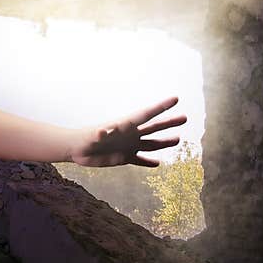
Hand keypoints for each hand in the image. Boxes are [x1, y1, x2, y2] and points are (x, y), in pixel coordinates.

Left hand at [70, 96, 186, 167]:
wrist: (77, 150)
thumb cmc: (84, 139)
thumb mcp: (92, 136)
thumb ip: (100, 133)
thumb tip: (103, 131)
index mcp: (125, 125)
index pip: (147, 114)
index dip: (161, 107)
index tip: (175, 98)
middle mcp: (130, 134)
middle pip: (153, 127)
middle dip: (169, 123)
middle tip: (185, 117)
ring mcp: (128, 146)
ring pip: (150, 144)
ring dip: (163, 142)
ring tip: (177, 139)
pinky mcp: (123, 158)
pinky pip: (139, 160)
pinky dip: (148, 162)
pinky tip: (158, 163)